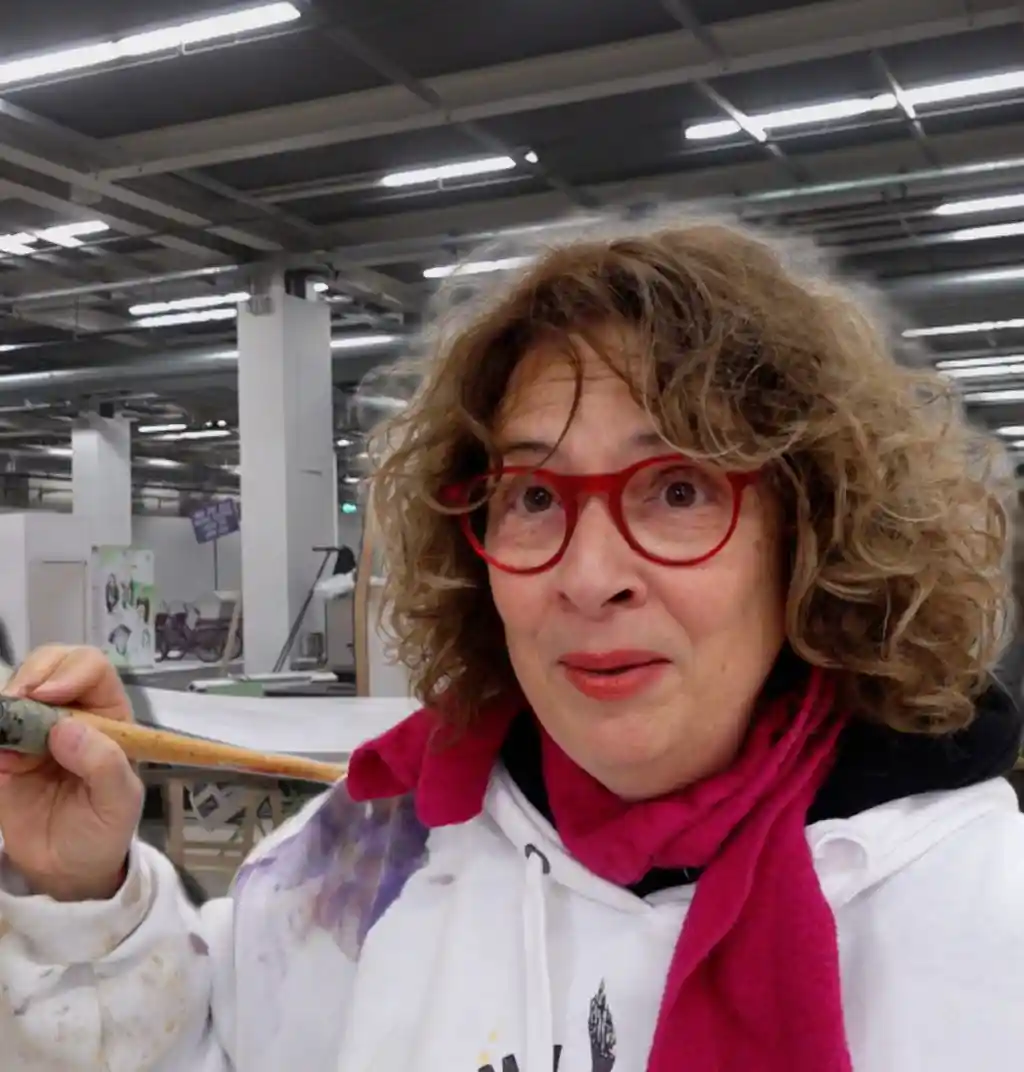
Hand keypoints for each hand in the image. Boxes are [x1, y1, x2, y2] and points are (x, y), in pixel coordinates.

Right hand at [0, 646, 143, 901]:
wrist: (66, 869)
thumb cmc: (104, 828)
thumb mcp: (119, 802)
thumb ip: (104, 765)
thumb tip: (66, 728)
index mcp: (108, 715)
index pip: (92, 669)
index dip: (70, 671)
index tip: (48, 694)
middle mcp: (70, 712)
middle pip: (48, 665)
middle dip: (31, 676)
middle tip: (16, 702)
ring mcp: (32, 730)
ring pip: (13, 691)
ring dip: (6, 706)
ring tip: (7, 746)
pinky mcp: (2, 753)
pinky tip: (1, 762)